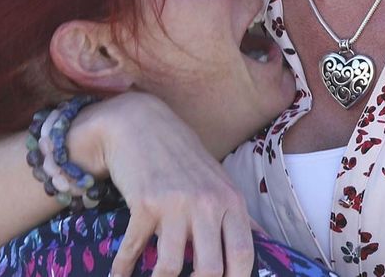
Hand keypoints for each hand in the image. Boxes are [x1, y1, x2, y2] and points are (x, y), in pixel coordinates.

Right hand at [70, 93, 254, 276]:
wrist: (141, 123)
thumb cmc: (183, 156)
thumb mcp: (219, 181)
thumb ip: (240, 215)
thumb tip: (266, 243)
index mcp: (231, 201)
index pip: (242, 255)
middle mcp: (207, 204)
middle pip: (210, 270)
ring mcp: (175, 204)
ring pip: (171, 267)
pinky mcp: (144, 204)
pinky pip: (133, 250)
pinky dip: (122, 270)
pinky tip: (119, 276)